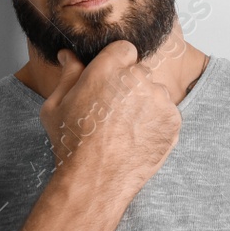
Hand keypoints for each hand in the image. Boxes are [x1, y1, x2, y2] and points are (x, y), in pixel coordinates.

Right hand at [39, 42, 180, 190]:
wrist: (95, 180)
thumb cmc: (72, 143)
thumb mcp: (56, 106)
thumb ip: (68, 75)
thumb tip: (68, 55)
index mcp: (108, 68)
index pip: (124, 50)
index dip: (116, 65)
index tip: (109, 82)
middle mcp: (137, 79)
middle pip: (139, 72)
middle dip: (129, 86)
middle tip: (112, 112)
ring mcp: (159, 100)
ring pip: (154, 93)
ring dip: (144, 104)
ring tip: (124, 129)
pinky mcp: (173, 121)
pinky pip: (167, 113)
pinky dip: (156, 123)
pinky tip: (137, 138)